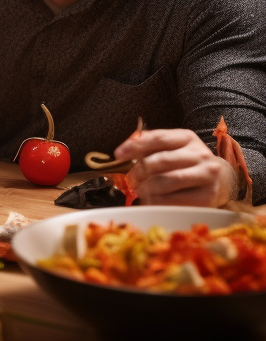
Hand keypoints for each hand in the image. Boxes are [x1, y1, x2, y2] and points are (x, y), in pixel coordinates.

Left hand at [115, 128, 236, 207]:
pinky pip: (174, 200)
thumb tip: (123, 152)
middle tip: (130, 180)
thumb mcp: (171, 148)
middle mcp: (200, 154)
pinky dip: (157, 202)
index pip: (157, 138)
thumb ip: (149, 147)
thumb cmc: (187, 163)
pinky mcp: (207, 196)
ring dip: (146, 188)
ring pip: (165, 181)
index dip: (134, 146)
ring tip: (140, 191)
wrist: (221, 181)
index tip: (118, 155)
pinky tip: (152, 201)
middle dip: (138, 172)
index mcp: (187, 138)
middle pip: (159, 161)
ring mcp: (206, 175)